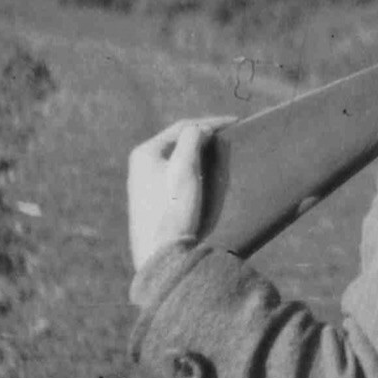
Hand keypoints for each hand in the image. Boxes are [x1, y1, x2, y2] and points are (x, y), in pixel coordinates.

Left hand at [127, 116, 235, 272]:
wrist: (162, 255)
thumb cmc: (173, 209)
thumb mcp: (184, 168)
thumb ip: (192, 139)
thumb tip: (201, 128)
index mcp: (145, 153)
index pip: (183, 127)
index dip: (211, 122)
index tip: (236, 122)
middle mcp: (141, 166)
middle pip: (179, 142)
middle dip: (205, 136)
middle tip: (230, 135)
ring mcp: (145, 185)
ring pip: (178, 159)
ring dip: (200, 152)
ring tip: (221, 152)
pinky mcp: (153, 202)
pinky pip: (176, 176)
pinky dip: (194, 169)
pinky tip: (208, 176)